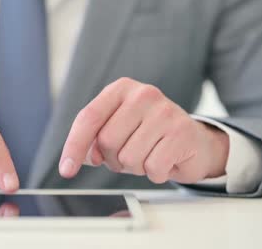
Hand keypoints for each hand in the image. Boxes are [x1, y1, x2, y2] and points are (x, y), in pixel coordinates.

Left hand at [59, 78, 228, 183]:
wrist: (194, 142)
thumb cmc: (148, 135)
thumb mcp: (116, 130)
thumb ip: (92, 142)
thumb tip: (74, 160)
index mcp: (121, 89)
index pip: (88, 118)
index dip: (74, 146)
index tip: (66, 170)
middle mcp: (143, 94)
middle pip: (107, 141)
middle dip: (113, 159)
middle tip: (129, 155)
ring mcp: (164, 112)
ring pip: (128, 157)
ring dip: (135, 167)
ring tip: (149, 155)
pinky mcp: (181, 133)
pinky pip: (152, 168)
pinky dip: (155, 173)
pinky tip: (165, 161)